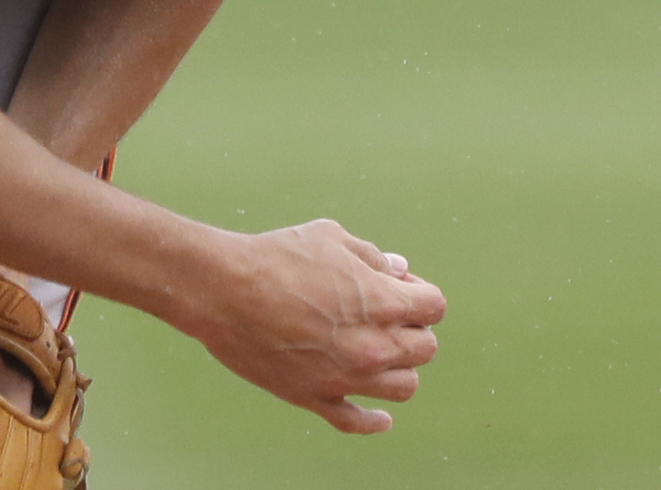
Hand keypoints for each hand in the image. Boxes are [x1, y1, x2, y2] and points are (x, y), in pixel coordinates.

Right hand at [180, 218, 446, 433]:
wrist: (225, 290)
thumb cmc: (277, 257)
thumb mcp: (331, 238)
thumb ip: (372, 256)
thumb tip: (398, 269)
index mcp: (381, 302)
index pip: (435, 307)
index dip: (420, 293)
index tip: (398, 286)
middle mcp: (372, 346)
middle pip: (426, 349)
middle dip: (415, 328)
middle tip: (388, 316)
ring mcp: (345, 377)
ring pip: (404, 388)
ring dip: (400, 369)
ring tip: (380, 353)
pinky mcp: (314, 396)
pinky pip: (356, 421)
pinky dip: (373, 421)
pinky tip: (381, 418)